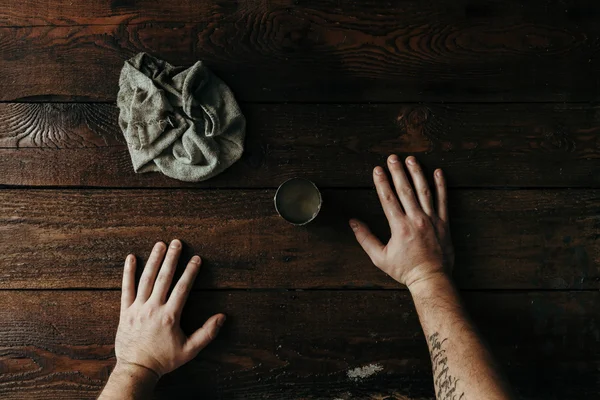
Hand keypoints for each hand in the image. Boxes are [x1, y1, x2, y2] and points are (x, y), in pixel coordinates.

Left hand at [115, 240, 225, 377]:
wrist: (137, 369)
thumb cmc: (164, 360)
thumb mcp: (190, 350)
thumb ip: (207, 333)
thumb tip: (222, 317)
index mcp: (170, 316)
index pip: (182, 288)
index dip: (190, 272)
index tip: (196, 258)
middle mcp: (154, 308)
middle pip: (164, 278)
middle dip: (172, 258)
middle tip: (177, 243)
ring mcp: (138, 308)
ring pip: (146, 279)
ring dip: (154, 260)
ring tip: (160, 245)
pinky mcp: (126, 311)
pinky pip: (126, 288)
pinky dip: (128, 273)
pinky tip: (131, 258)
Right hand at [350, 155, 453, 287]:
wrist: (431, 278)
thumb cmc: (404, 270)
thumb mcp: (380, 257)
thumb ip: (366, 238)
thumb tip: (353, 222)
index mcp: (400, 227)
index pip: (388, 199)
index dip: (382, 183)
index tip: (377, 169)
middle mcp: (416, 220)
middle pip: (405, 190)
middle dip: (398, 172)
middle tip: (393, 158)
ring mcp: (432, 220)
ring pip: (424, 191)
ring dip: (417, 173)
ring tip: (411, 159)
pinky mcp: (444, 223)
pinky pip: (443, 200)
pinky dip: (441, 186)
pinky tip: (438, 172)